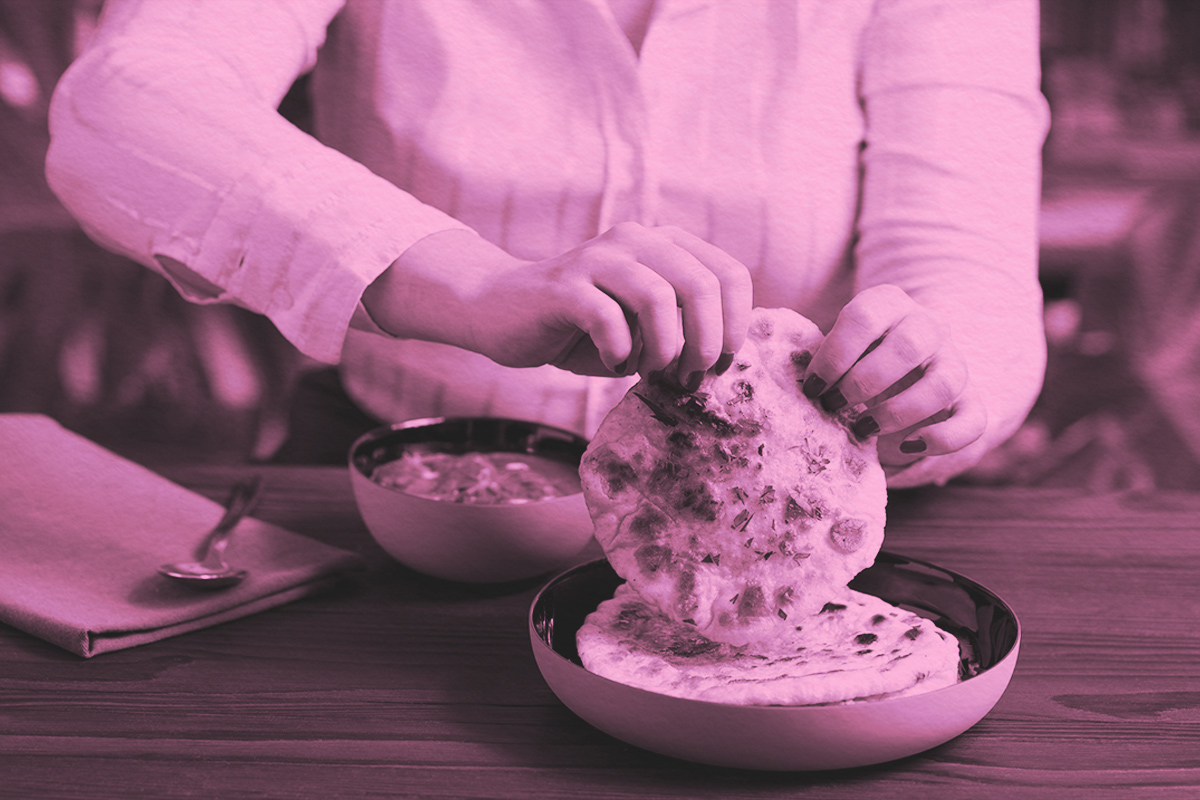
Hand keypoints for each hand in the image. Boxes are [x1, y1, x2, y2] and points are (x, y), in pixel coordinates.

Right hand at [362, 224, 752, 385]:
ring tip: (651, 374)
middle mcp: (636, 240)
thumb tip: (724, 360)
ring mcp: (597, 259)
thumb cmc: (582, 327)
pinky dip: (619, 352)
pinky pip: (608, 319)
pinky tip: (611, 363)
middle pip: (701, 285)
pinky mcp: (563, 287)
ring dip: (664, 350)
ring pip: (657, 297)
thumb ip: (682, 328)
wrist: (502, 313)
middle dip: (704, 344)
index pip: (730, 274)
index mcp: (665, 245)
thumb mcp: (644, 326)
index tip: (718, 367)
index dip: (735, 326)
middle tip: (687, 380)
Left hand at [799, 285, 986, 466]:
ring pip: (944, 383)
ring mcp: (954, 361)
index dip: (835, 355)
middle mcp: (928, 326)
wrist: (897, 368)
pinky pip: (973, 420)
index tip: (812, 387)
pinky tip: (908, 446)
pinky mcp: (970, 399)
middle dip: (863, 383)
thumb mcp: (834, 348)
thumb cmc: (851, 359)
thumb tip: (799, 389)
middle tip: (833, 407)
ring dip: (898, 411)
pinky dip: (943, 438)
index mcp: (889, 304)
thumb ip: (821, 360)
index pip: (865, 317)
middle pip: (908, 346)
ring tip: (862, 430)